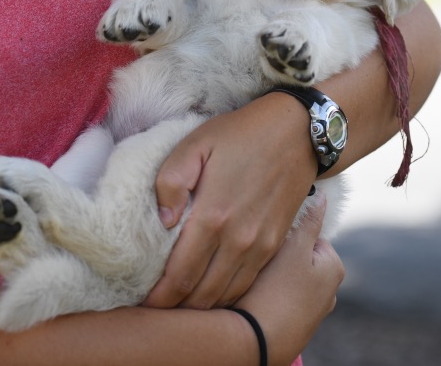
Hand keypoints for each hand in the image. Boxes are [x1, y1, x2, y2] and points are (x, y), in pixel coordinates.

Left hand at [144, 93, 316, 308]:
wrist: (298, 133)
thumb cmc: (243, 134)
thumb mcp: (197, 144)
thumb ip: (171, 181)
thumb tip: (164, 222)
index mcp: (213, 216)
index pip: (179, 275)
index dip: (158, 296)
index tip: (142, 303)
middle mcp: (238, 239)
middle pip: (201, 294)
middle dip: (175, 307)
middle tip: (155, 308)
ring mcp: (260, 245)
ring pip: (225, 295)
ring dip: (201, 307)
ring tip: (179, 304)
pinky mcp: (276, 244)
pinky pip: (247, 283)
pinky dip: (227, 296)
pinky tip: (212, 293)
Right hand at [235, 191, 344, 365]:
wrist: (257, 342)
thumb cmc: (275, 291)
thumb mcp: (293, 248)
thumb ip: (309, 221)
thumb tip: (324, 197)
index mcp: (334, 268)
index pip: (309, 235)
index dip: (286, 234)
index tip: (269, 241)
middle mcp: (330, 292)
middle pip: (299, 257)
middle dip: (280, 255)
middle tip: (261, 262)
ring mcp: (313, 312)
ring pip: (288, 279)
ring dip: (273, 276)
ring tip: (256, 282)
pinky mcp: (296, 326)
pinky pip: (282, 300)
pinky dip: (271, 297)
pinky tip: (257, 300)